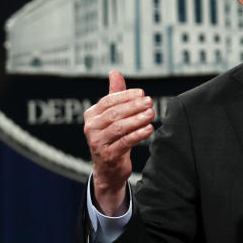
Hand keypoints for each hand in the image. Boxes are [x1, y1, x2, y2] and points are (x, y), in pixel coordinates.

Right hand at [83, 71, 153, 215]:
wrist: (108, 170)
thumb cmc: (112, 138)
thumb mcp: (111, 116)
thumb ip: (114, 95)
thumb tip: (115, 72)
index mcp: (91, 115)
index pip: (109, 101)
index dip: (126, 96)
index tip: (142, 93)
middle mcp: (91, 128)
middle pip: (115, 114)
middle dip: (134, 107)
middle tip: (150, 102)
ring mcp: (97, 143)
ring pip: (119, 127)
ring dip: (137, 120)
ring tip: (152, 114)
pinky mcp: (108, 156)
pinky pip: (125, 142)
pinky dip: (138, 135)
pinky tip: (149, 129)